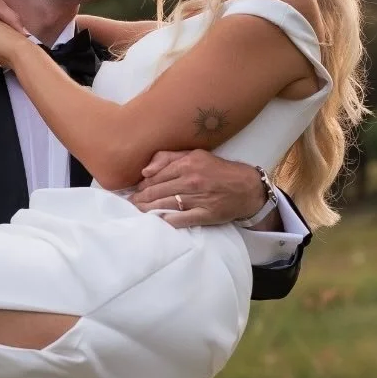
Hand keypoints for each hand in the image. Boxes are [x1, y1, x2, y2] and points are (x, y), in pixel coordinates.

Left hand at [130, 151, 269, 228]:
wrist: (247, 187)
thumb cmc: (219, 170)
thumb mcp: (196, 155)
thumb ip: (169, 158)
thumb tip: (146, 170)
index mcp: (188, 164)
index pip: (156, 176)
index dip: (142, 185)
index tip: (133, 191)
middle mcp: (191, 180)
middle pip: (157, 191)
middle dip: (140, 198)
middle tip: (129, 203)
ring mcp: (198, 198)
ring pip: (165, 204)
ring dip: (147, 209)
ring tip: (136, 212)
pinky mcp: (205, 214)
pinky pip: (181, 219)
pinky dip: (166, 220)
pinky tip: (155, 222)